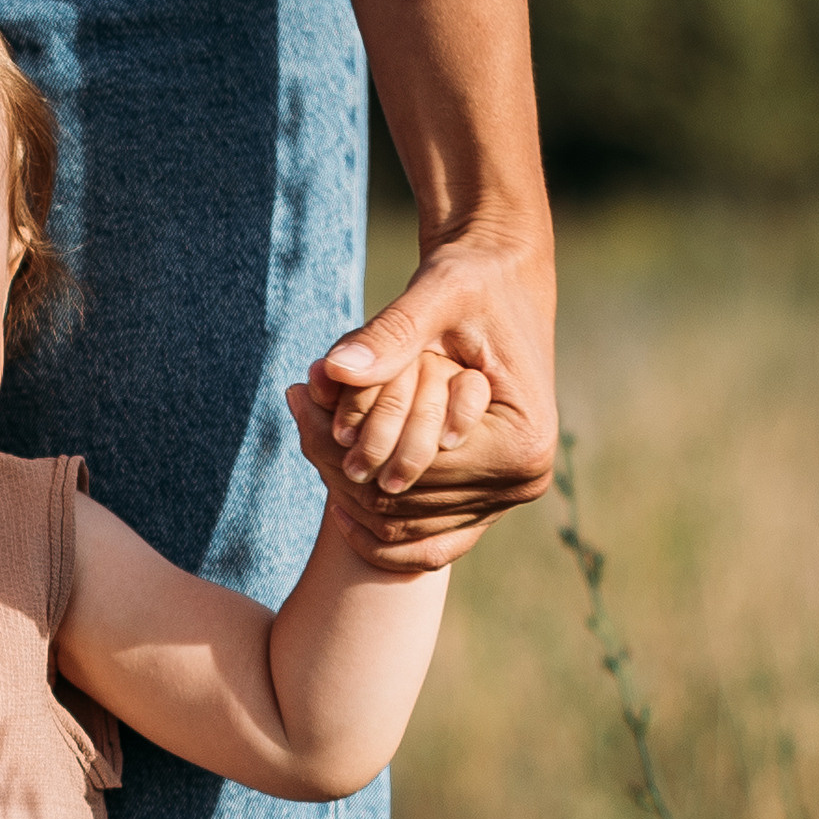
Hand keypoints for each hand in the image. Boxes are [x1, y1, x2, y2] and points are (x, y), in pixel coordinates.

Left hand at [301, 222, 556, 570]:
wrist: (504, 278)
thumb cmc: (477, 279)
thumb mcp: (436, 295)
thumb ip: (390, 334)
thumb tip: (333, 369)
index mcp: (523, 442)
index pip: (415, 468)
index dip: (349, 441)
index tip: (299, 397)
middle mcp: (522, 480)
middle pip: (405, 502)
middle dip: (340, 464)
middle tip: (294, 408)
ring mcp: (506, 497)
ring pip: (404, 524)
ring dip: (349, 489)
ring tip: (304, 428)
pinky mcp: (487, 498)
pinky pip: (426, 539)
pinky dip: (378, 523)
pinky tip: (334, 494)